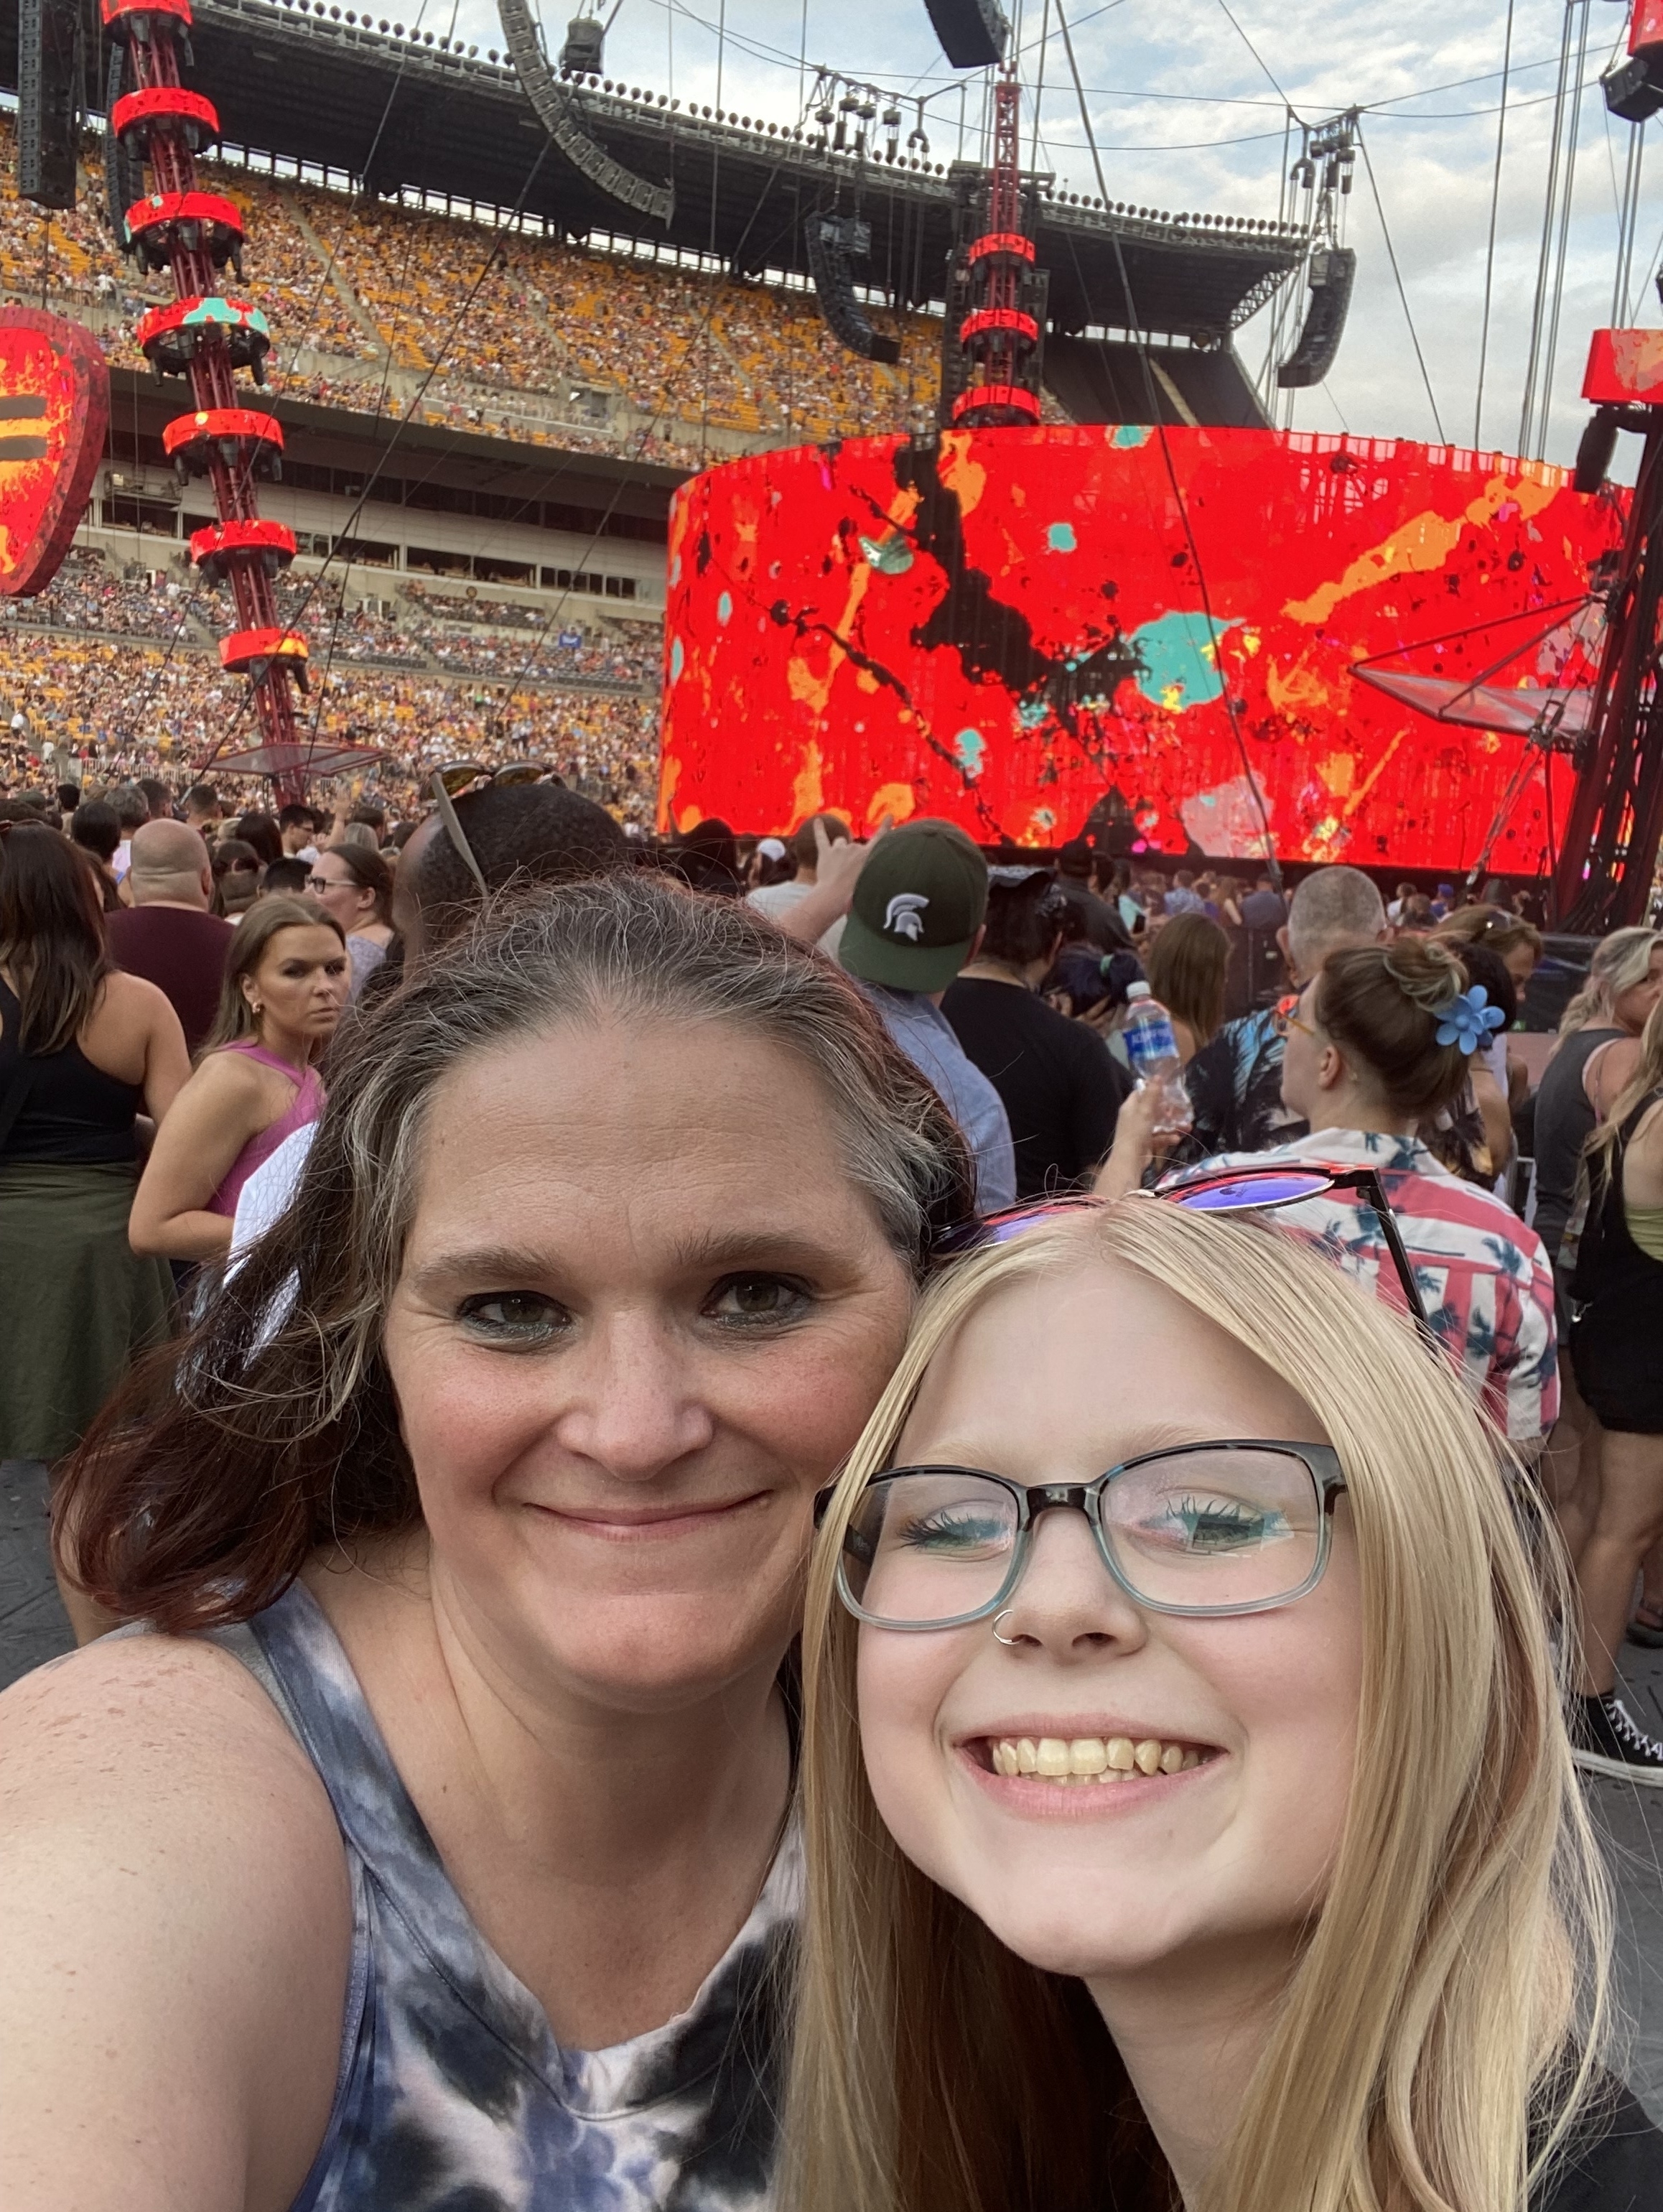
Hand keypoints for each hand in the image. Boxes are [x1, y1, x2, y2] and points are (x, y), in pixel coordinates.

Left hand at [810, 814, 890, 916]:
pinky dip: (819, 829)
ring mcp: (839, 849)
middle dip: (853, 857)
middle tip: (849, 875)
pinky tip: (817, 821)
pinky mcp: (825, 853)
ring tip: (837, 866)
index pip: (880, 838)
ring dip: (840, 850)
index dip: (885, 826)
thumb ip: (872, 871)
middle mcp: (855, 848)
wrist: (835, 897)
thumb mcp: (871, 881)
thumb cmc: (854, 895)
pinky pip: (821, 837)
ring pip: (841, 842)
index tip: (889, 816)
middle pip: (855, 845)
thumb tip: (869, 869)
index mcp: (869, 855)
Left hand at [1093, 1081, 1174, 1199]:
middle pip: (1154, 1109)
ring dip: (1173, 1125)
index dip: (1154, 1090)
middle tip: (1183, 1109)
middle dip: (1169, 1110)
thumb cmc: (1136, 1132)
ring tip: (1187, 1126)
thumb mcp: (1145, 1111)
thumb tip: (1157, 1075)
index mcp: (1131, 1107)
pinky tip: (1177, 1139)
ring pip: (1159, 1124)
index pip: (1142, 1093)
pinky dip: (1168, 1137)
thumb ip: (1152, 1094)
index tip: (1169, 1089)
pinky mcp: (1146, 1143)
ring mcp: (1140, 1131)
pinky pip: (1159, 1137)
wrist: (1130, 1161)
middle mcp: (1135, 1117)